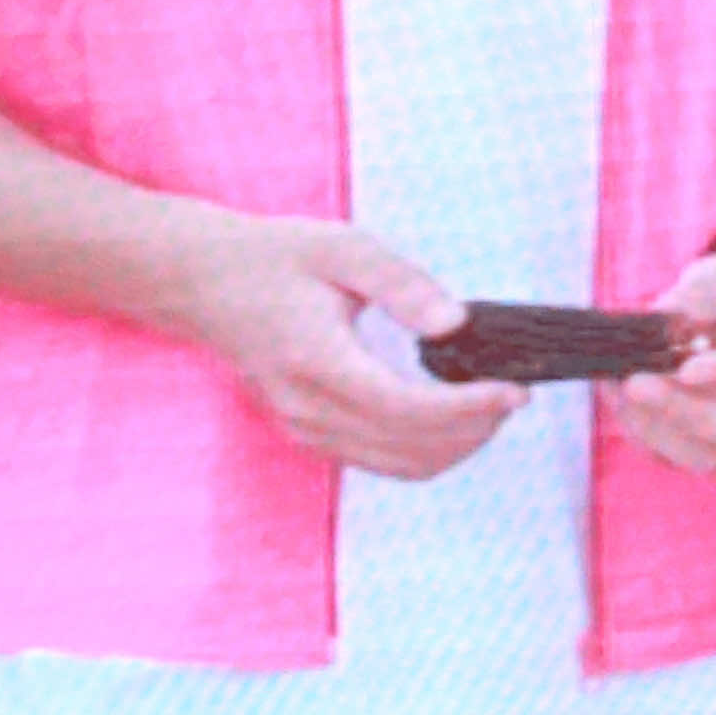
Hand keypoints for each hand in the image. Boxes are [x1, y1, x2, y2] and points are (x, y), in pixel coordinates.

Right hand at [159, 212, 518, 480]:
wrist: (202, 282)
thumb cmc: (271, 259)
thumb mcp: (342, 249)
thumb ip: (403, 285)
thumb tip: (455, 322)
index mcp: (318, 361)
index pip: (409, 409)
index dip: (470, 408)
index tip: (513, 391)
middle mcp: (309, 409)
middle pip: (412, 448)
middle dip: (475, 429)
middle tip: (511, 396)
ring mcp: (305, 429)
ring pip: (400, 466)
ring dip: (455, 446)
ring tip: (489, 408)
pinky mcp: (307, 434)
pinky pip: (379, 461)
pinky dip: (425, 450)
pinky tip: (449, 417)